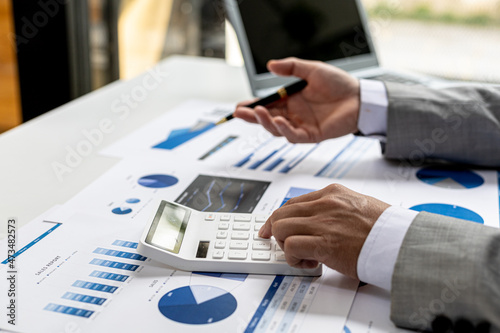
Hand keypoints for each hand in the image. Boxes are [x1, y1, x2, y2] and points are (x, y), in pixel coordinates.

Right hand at [234, 57, 359, 142]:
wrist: (360, 98)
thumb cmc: (339, 84)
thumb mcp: (312, 70)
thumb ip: (291, 67)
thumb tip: (271, 65)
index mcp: (291, 100)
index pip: (267, 105)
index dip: (252, 106)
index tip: (240, 106)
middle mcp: (294, 114)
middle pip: (267, 118)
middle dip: (252, 116)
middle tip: (240, 113)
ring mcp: (301, 125)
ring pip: (277, 129)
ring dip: (266, 122)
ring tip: (258, 112)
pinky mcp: (311, 135)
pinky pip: (293, 135)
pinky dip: (285, 129)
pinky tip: (279, 121)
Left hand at [259, 184, 389, 278]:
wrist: (400, 241)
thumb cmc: (385, 228)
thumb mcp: (359, 205)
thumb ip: (336, 209)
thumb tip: (320, 220)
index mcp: (333, 193)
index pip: (293, 203)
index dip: (279, 218)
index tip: (273, 228)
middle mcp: (324, 204)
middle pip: (281, 213)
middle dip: (277, 232)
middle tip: (284, 246)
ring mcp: (323, 222)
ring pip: (281, 228)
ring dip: (285, 246)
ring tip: (303, 255)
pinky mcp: (323, 244)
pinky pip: (290, 246)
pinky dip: (293, 258)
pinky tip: (308, 263)